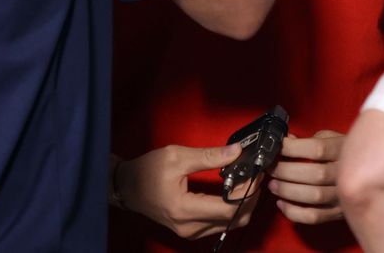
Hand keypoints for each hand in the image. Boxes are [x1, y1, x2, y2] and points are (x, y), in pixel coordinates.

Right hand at [116, 144, 256, 240]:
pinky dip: (232, 209)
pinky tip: (233, 191)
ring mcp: (191, 231)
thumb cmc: (146, 171)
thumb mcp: (176, 157)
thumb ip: (209, 156)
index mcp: (184, 209)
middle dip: (250, 198)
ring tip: (246, 181)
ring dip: (243, 204)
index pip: (229, 208)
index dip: (248, 191)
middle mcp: (190, 226)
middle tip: (255, 176)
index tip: (256, 173)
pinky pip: (221, 223)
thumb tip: (236, 151)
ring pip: (230, 223)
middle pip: (235, 219)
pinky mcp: (192, 229)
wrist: (126, 187)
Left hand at [270, 130, 345, 224]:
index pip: (317, 149)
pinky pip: (314, 217)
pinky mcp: (337, 212)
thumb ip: (313, 138)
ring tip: (273, 184)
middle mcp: (345, 173)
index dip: (293, 148)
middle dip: (286, 171)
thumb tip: (289, 140)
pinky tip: (282, 203)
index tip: (278, 146)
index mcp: (344, 150)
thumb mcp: (333, 138)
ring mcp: (342, 195)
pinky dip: (294, 212)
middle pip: (315, 174)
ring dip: (287, 191)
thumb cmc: (345, 153)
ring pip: (314, 196)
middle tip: (271, 168)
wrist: (371, 174)